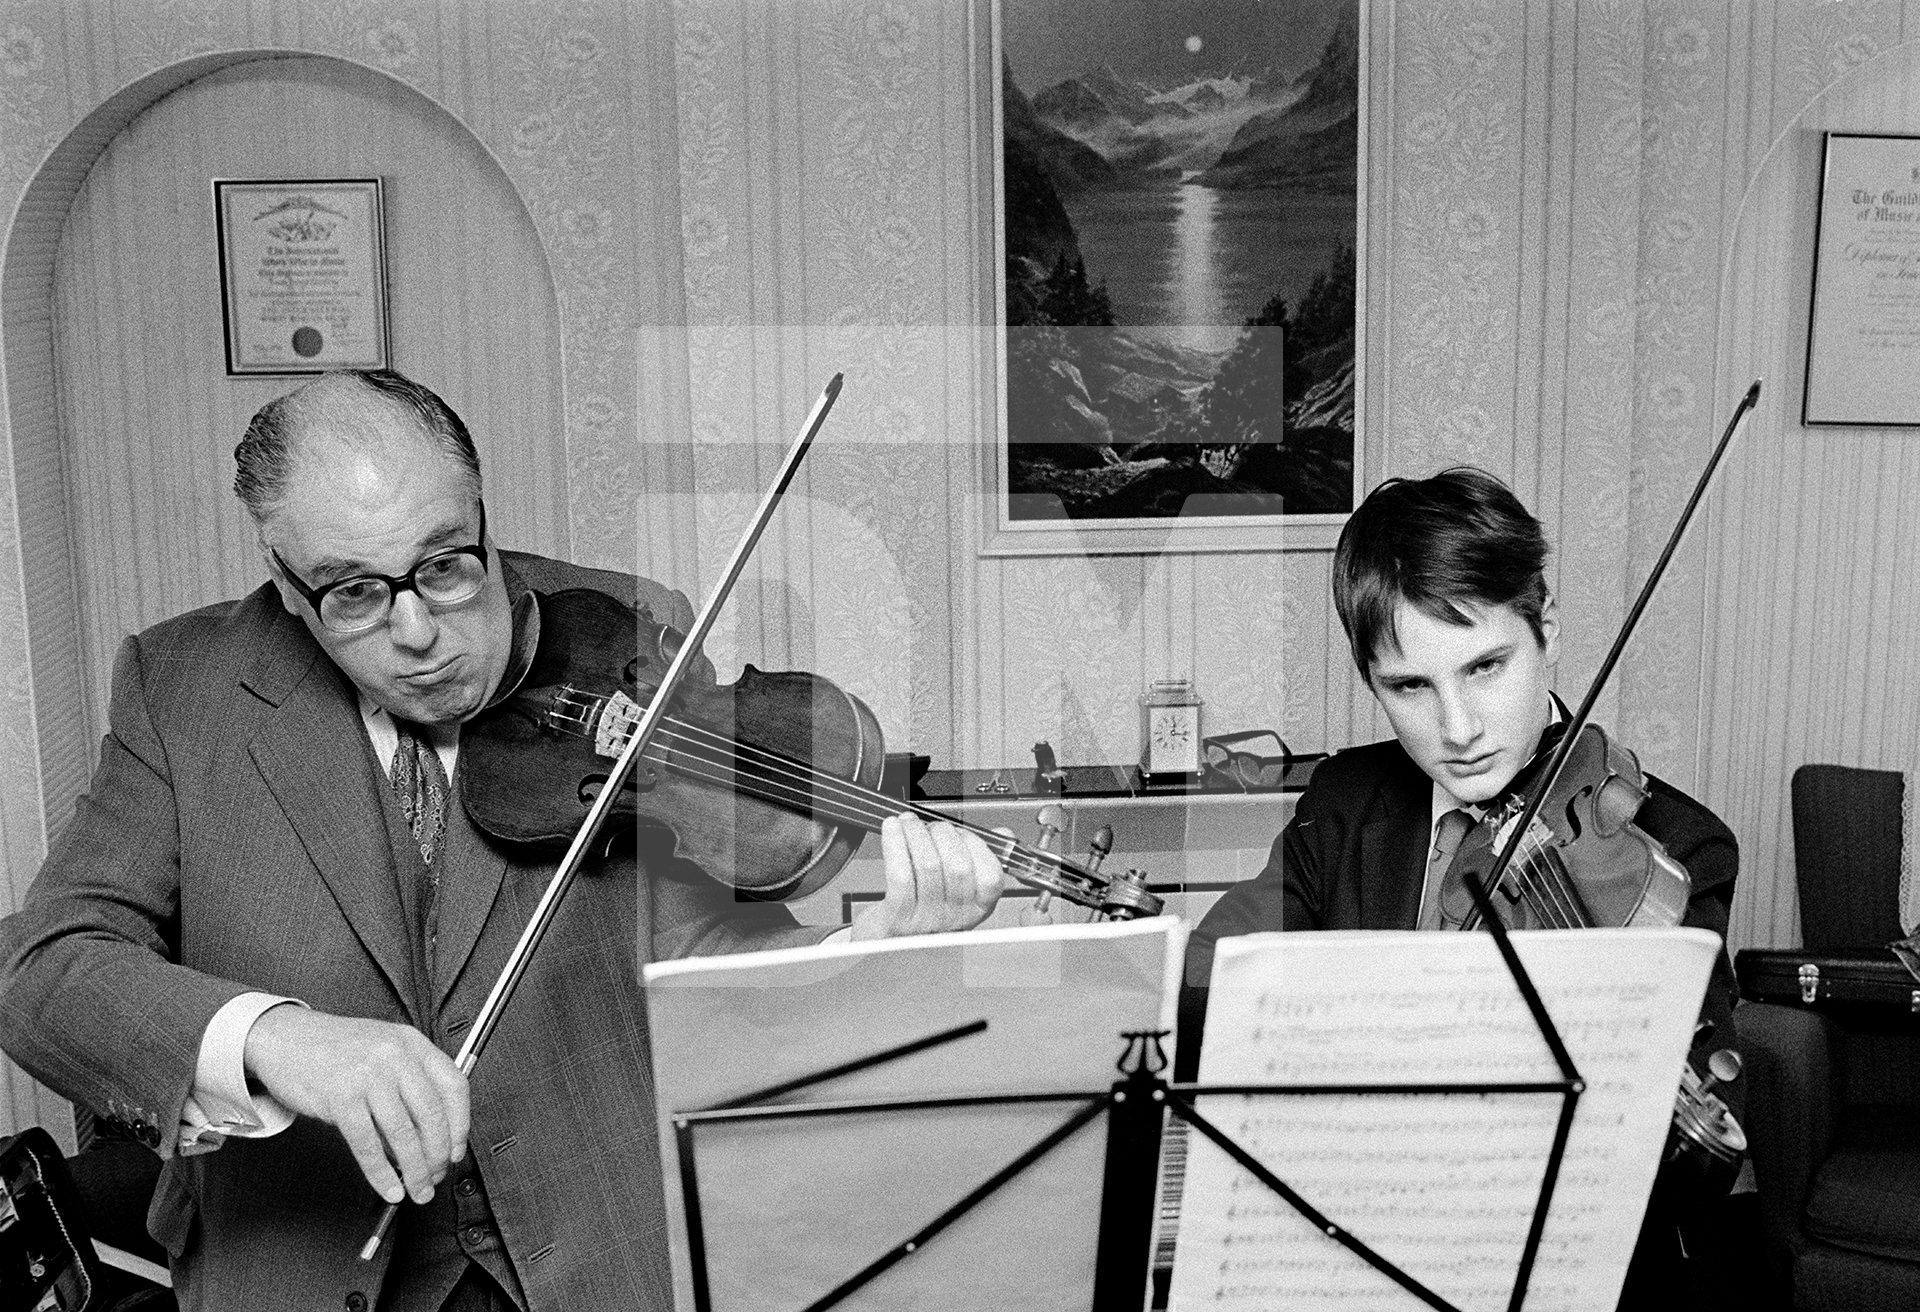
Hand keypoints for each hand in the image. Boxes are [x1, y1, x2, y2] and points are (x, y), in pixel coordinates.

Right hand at [243, 1005, 467, 1206]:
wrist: (284, 1038)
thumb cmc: (335, 1049)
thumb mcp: (383, 1051)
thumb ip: (409, 1085)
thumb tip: (431, 1138)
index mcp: (413, 1043)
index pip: (454, 1086)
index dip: (460, 1125)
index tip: (456, 1150)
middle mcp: (395, 1056)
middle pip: (432, 1115)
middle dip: (438, 1156)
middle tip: (435, 1177)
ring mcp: (368, 1076)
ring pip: (403, 1135)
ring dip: (415, 1171)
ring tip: (417, 1190)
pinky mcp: (340, 1098)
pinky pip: (368, 1145)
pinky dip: (382, 1174)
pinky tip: (389, 1188)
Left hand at [850, 814, 1005, 939]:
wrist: (887, 944)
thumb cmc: (923, 915)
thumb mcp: (958, 892)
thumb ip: (981, 862)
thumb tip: (1003, 835)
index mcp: (977, 910)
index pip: (991, 877)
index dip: (976, 845)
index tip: (960, 831)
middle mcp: (956, 919)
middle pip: (958, 867)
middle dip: (943, 834)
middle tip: (930, 826)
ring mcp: (927, 921)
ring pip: (928, 865)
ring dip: (917, 833)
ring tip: (908, 823)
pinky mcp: (898, 917)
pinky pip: (900, 873)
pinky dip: (896, 843)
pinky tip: (892, 829)